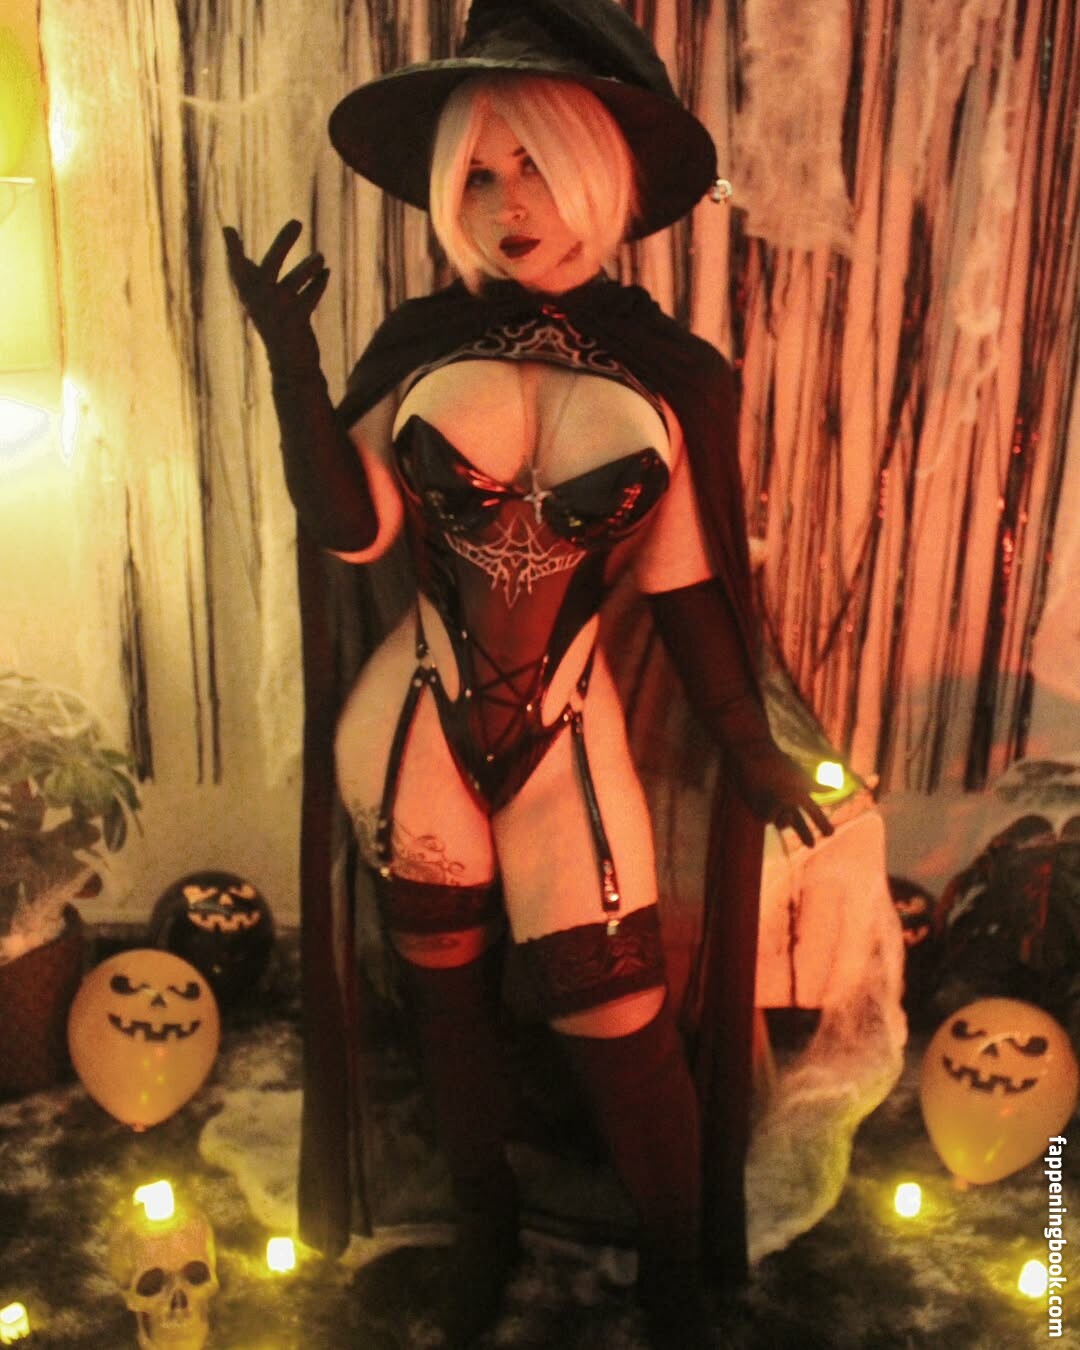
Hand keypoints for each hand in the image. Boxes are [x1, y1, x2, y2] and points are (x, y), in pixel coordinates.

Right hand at [222, 219, 328, 372]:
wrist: (289, 364)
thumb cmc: (273, 324)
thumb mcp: (258, 296)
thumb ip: (245, 267)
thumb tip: (226, 229)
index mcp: (249, 293)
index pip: (238, 268)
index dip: (232, 250)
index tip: (229, 230)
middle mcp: (260, 301)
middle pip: (271, 266)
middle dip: (283, 243)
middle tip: (298, 221)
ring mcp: (278, 312)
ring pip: (294, 282)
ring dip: (309, 267)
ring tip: (321, 256)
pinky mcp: (296, 322)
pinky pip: (309, 298)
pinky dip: (318, 285)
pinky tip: (326, 273)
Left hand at [732, 745, 834, 847]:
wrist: (755, 755)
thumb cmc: (779, 765)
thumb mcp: (801, 778)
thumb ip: (817, 787)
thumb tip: (835, 789)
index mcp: (799, 794)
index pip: (813, 812)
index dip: (821, 822)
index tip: (830, 834)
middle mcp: (786, 802)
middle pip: (797, 822)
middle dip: (805, 833)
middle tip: (812, 846)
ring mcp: (772, 806)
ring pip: (783, 824)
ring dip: (787, 819)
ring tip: (786, 807)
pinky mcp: (757, 808)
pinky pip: (768, 819)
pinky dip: (774, 811)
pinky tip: (777, 802)